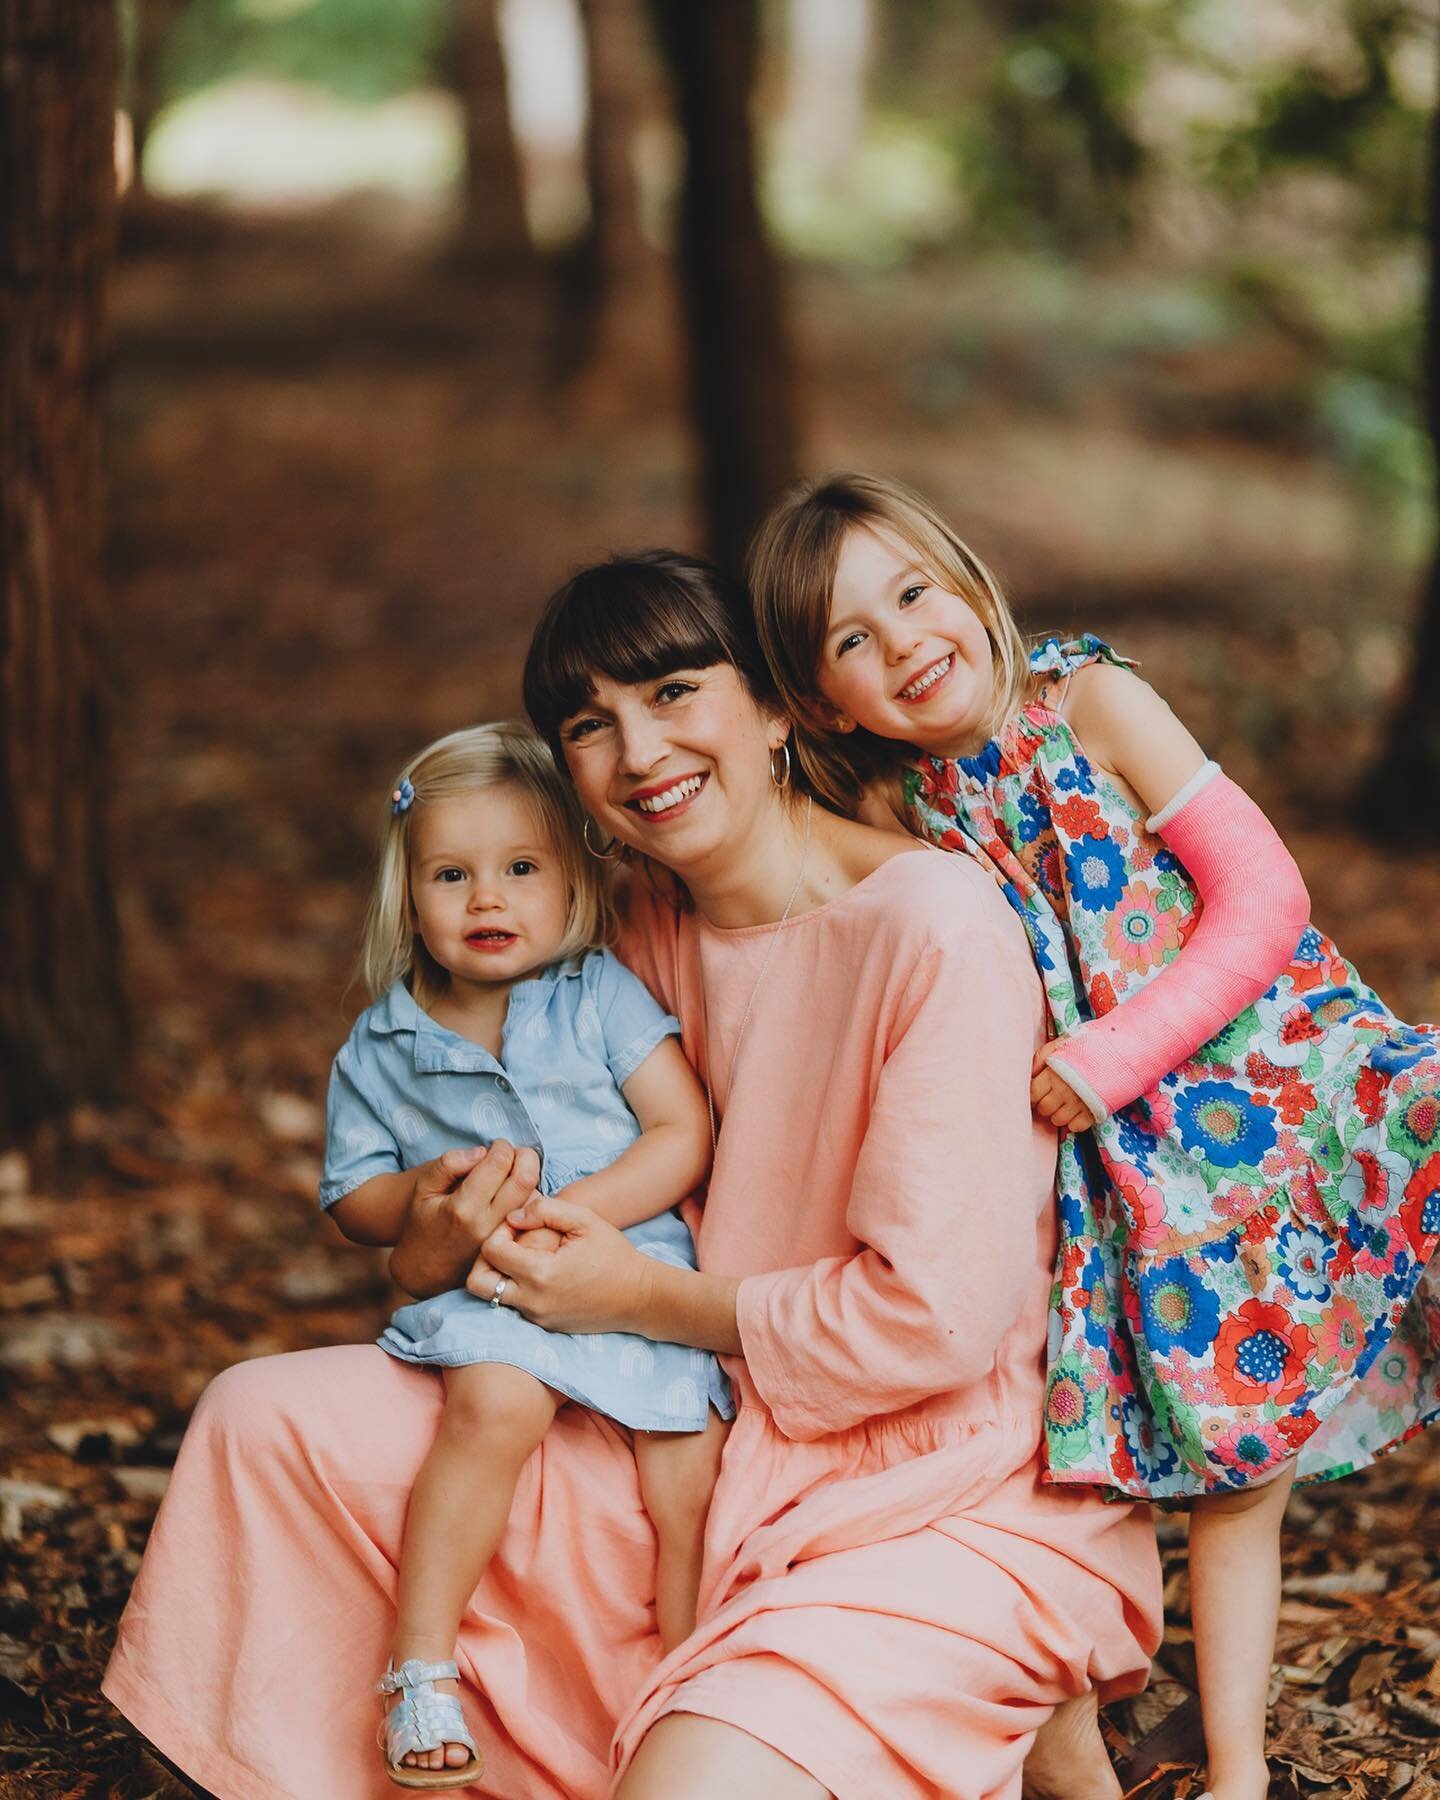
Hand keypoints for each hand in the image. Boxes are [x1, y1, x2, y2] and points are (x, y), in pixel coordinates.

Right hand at [392, 1142, 540, 1297]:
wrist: (424, 1266)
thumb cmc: (423, 1221)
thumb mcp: (423, 1188)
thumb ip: (449, 1164)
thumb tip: (482, 1151)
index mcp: (464, 1208)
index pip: (500, 1164)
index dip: (502, 1147)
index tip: (495, 1146)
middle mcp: (488, 1225)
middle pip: (526, 1179)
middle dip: (525, 1157)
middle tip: (512, 1154)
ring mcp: (502, 1238)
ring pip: (534, 1197)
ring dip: (528, 1177)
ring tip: (510, 1174)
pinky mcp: (511, 1246)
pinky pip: (532, 1216)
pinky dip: (529, 1197)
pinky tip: (512, 1194)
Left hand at [479, 1195, 653, 1333]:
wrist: (639, 1296)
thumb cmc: (614, 1254)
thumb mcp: (585, 1220)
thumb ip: (546, 1210)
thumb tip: (513, 1216)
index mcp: (541, 1273)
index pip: (490, 1250)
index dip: (498, 1230)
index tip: (518, 1225)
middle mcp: (532, 1301)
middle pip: (477, 1282)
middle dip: (484, 1258)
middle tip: (507, 1243)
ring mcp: (536, 1317)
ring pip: (492, 1298)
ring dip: (497, 1275)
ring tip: (519, 1257)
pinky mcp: (543, 1325)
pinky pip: (514, 1306)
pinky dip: (516, 1288)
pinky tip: (538, 1272)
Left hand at [1030, 1044, 1095, 1132]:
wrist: (1120, 1052)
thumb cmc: (1087, 1047)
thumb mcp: (1060, 1045)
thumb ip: (1040, 1057)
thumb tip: (1029, 1074)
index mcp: (1053, 1074)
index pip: (1033, 1094)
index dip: (1034, 1095)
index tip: (1039, 1093)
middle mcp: (1064, 1090)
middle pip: (1044, 1109)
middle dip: (1045, 1105)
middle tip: (1053, 1097)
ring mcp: (1079, 1103)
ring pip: (1057, 1121)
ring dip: (1058, 1115)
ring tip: (1065, 1104)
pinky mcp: (1094, 1112)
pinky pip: (1076, 1127)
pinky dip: (1074, 1123)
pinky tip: (1077, 1112)